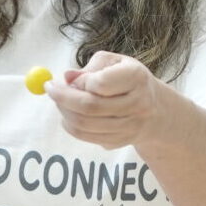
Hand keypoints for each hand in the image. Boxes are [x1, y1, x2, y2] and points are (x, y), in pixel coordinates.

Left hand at [44, 51, 162, 149]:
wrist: (155, 109)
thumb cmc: (127, 79)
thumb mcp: (113, 63)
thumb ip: (90, 68)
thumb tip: (66, 77)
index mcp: (136, 78)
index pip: (101, 83)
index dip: (78, 81)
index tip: (62, 78)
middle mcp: (137, 104)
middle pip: (90, 107)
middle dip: (62, 98)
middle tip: (50, 89)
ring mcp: (130, 126)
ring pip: (85, 125)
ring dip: (64, 112)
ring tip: (60, 101)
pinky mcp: (120, 142)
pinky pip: (86, 137)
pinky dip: (71, 126)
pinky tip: (70, 114)